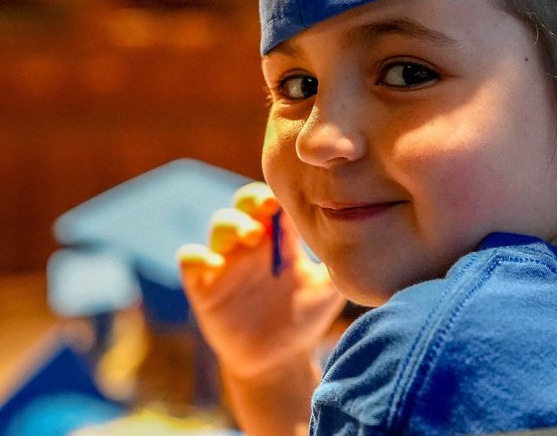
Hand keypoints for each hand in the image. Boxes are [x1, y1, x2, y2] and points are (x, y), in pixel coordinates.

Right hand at [178, 182, 345, 380]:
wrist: (278, 361)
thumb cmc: (305, 319)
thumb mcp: (328, 290)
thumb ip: (340, 265)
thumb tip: (367, 241)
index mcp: (280, 239)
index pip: (275, 202)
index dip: (279, 194)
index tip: (292, 197)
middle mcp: (251, 244)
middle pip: (244, 204)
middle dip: (252, 200)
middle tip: (268, 206)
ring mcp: (226, 262)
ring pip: (219, 225)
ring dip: (232, 224)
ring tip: (252, 236)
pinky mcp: (204, 285)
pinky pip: (189, 259)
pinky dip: (197, 255)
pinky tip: (215, 264)